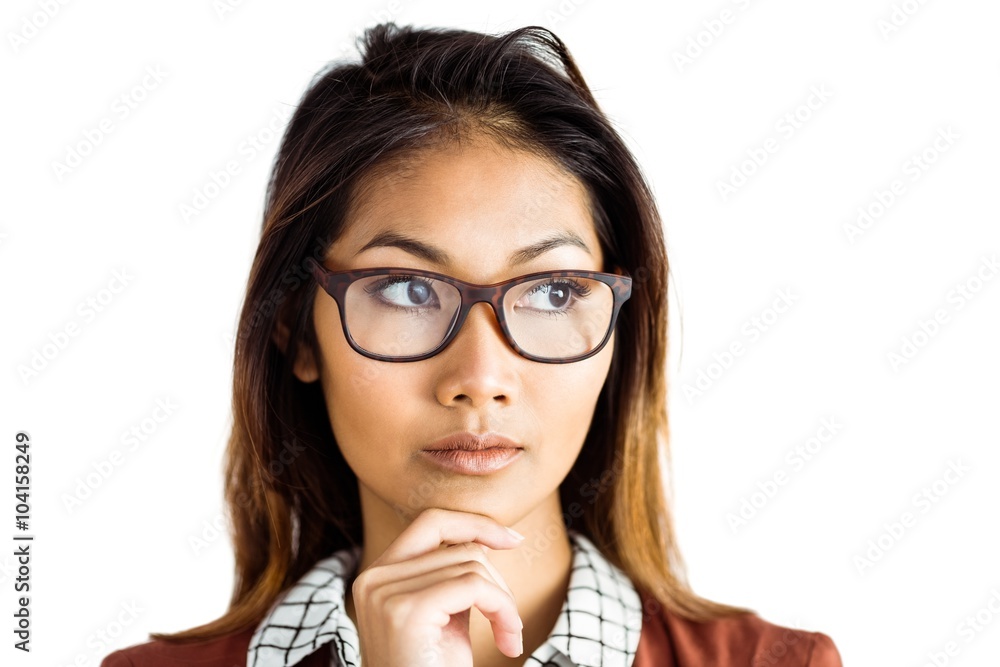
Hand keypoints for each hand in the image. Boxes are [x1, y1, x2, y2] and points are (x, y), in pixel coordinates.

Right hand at [350, 507, 525, 666]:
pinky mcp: (406, 611)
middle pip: (459, 545)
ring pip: (472, 564)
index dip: (474, 523)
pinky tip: (509, 642)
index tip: (513, 539)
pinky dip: (504, 610)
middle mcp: (373, 578)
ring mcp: (385, 593)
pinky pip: (474, 586)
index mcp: (378, 575)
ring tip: (509, 637)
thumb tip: (485, 537)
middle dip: (497, 578)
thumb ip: (452, 575)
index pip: (430, 522)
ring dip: (505, 602)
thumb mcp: (445, 617)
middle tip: (510, 620)